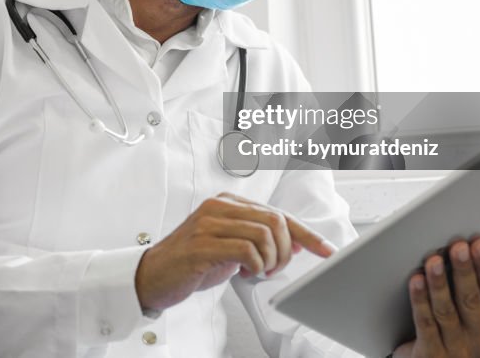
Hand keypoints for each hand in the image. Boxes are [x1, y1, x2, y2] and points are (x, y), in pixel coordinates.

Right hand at [134, 192, 333, 312]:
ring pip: (264, 234)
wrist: (152, 275)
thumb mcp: (229, 247)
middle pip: (276, 220)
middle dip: (285, 250)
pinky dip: (255, 266)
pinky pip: (245, 250)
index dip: (307, 233)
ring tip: (260, 272)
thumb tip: (295, 242)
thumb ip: (257, 240)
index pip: (277, 213)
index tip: (326, 250)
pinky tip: (246, 273)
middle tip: (275, 269)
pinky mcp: (202, 243)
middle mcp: (218, 206)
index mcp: (227, 203)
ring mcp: (208, 223)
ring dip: (271, 260)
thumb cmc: (190, 262)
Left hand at [393, 238, 479, 357]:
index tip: (479, 242)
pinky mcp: (432, 356)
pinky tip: (415, 282)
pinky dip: (420, 302)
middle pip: (472, 300)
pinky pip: (426, 326)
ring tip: (432, 260)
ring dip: (440, 284)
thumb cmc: (458, 331)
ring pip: (447, 312)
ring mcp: (457, 349)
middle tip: (457, 246)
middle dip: (465, 271)